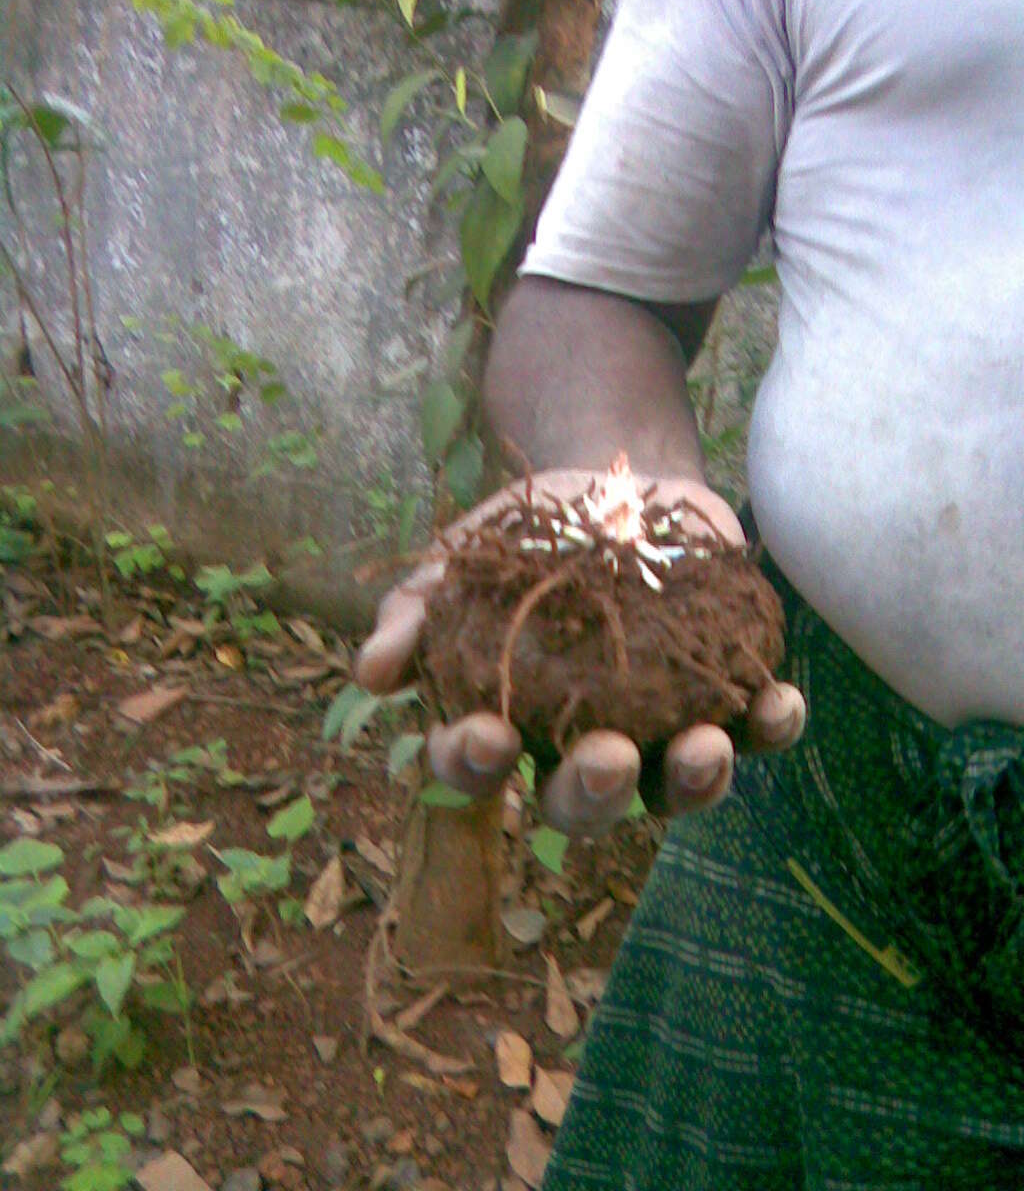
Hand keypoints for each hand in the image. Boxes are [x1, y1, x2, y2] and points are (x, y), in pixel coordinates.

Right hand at [356, 469, 805, 836]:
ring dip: (694, 779)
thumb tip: (371, 670)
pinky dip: (768, 724)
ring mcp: (658, 727)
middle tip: (606, 756)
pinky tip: (777, 699)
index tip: (486, 731)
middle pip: (582, 803)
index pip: (476, 766)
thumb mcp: (463, 563)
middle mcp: (582, 746)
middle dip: (593, 793)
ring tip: (705, 746)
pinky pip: (752, 731)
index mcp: (509, 725)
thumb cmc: (525, 538)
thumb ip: (416, 613)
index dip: (474, 763)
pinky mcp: (722, 694)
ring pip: (674, 787)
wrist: (610, 486)